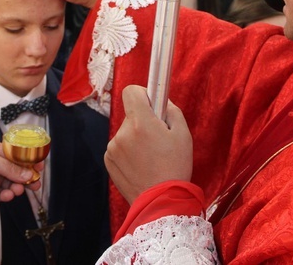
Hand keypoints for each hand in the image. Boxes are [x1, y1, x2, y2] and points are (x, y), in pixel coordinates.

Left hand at [0, 139, 42, 201]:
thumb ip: (10, 168)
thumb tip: (28, 175)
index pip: (16, 155)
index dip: (28, 161)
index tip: (39, 166)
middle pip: (14, 170)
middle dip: (25, 178)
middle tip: (35, 184)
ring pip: (8, 182)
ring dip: (16, 187)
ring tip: (19, 190)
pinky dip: (5, 194)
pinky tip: (9, 195)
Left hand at [104, 85, 192, 203]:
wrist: (161, 201)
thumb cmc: (175, 167)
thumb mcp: (183, 134)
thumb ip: (171, 110)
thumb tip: (161, 101)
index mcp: (140, 122)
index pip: (131, 91)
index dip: (142, 94)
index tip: (151, 102)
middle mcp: (122, 133)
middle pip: (131, 114)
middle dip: (143, 121)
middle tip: (158, 139)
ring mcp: (113, 148)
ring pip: (125, 132)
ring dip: (135, 138)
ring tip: (150, 156)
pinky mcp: (108, 161)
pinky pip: (119, 147)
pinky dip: (128, 152)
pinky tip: (141, 165)